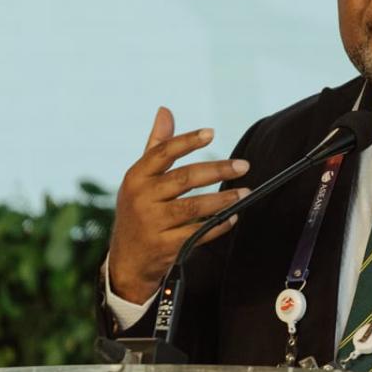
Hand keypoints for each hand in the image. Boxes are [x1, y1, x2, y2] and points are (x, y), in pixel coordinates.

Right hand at [108, 107, 249, 302]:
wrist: (127, 260)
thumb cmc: (138, 210)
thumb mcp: (140, 179)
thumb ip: (156, 145)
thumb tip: (165, 110)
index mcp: (136, 177)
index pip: (163, 153)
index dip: (188, 141)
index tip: (211, 133)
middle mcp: (142, 198)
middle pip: (184, 178)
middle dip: (217, 170)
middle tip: (243, 165)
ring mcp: (152, 224)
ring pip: (194, 207)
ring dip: (223, 200)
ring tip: (245, 192)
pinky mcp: (165, 247)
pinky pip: (198, 233)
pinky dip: (218, 225)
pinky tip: (233, 217)